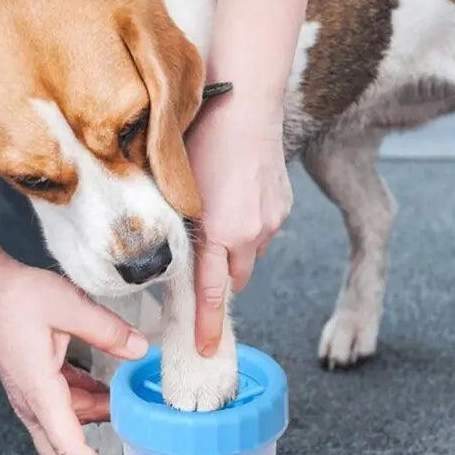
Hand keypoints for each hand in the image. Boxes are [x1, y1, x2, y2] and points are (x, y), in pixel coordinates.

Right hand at [0, 261, 147, 454]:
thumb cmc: (13, 297)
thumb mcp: (66, 305)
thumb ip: (106, 329)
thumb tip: (141, 350)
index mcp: (40, 393)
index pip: (71, 449)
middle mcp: (33, 405)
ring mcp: (33, 398)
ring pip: (65, 439)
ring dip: (94, 452)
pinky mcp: (37, 387)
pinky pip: (66, 414)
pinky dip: (90, 418)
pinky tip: (112, 408)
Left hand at [187, 97, 292, 355]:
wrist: (246, 105)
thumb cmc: (203, 140)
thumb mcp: (177, 189)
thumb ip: (178, 229)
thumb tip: (171, 255)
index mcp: (218, 233)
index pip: (212, 293)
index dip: (207, 325)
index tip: (206, 349)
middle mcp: (249, 234)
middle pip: (235, 280)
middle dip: (221, 280)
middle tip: (207, 267)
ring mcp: (271, 221)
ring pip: (251, 255)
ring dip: (236, 251)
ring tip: (222, 217)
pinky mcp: (283, 207)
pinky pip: (264, 232)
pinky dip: (250, 228)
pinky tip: (239, 198)